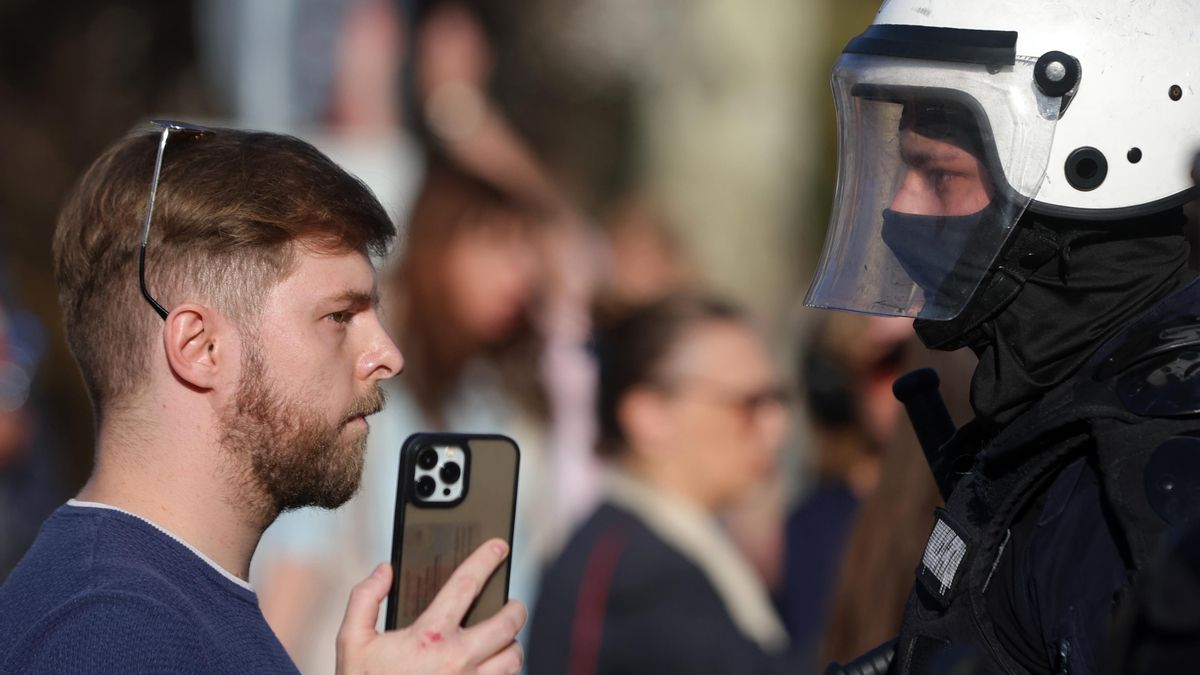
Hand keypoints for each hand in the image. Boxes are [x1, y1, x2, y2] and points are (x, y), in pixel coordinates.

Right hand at [335, 539, 525, 674]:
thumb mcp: (352, 642)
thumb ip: (365, 599)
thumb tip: (385, 570)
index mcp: (429, 636)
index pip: (466, 585)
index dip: (485, 559)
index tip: (499, 547)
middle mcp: (457, 660)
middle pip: (507, 623)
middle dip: (515, 608)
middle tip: (512, 604)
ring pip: (513, 658)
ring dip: (511, 646)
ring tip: (503, 640)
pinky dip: (503, 673)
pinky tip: (492, 668)